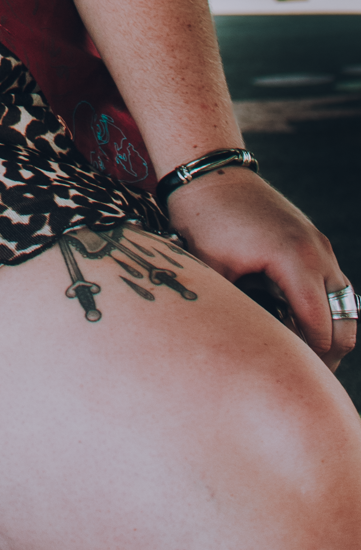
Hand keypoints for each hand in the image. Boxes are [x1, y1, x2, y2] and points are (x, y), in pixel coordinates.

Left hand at [165, 166, 355, 370]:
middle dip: (326, 355)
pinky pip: (333, 287)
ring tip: (295, 351)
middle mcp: (318, 253)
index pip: (321, 330)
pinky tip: (291, 321)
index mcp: (295, 260)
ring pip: (346, 306)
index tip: (283, 378)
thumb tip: (241, 350)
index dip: (308, 362)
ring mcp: (320, 246)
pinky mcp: (314, 242)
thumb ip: (235, 311)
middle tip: (295, 374)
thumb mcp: (212, 271)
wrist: (209, 172)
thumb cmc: (203, 219)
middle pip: (345, 325)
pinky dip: (324, 310)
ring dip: (328, 332)